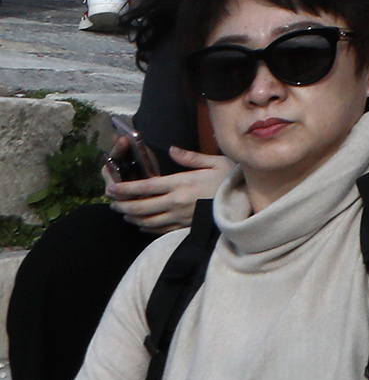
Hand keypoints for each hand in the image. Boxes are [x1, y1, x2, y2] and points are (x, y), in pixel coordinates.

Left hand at [107, 151, 225, 234]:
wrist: (245, 204)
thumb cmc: (231, 180)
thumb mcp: (215, 162)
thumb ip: (191, 158)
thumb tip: (173, 150)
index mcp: (180, 183)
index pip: (145, 187)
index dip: (125, 189)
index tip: (112, 188)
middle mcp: (175, 202)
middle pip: (140, 207)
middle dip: (122, 205)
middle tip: (112, 203)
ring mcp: (178, 217)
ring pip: (146, 220)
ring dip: (131, 217)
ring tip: (123, 213)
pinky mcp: (183, 227)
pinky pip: (158, 230)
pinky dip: (145, 227)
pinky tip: (141, 224)